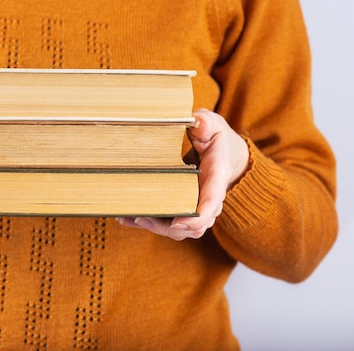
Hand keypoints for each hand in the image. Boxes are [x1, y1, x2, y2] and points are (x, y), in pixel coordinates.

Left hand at [117, 109, 248, 239]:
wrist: (226, 156)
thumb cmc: (217, 140)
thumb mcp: (214, 126)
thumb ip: (206, 124)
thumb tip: (196, 123)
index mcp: (217, 177)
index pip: (211, 201)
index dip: (197, 216)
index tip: (179, 222)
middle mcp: (209, 198)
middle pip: (194, 225)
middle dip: (168, 226)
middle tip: (141, 217)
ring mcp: (197, 206)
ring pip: (180, 229)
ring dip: (155, 227)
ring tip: (129, 217)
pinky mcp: (184, 208)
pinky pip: (170, 224)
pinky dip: (149, 223)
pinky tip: (127, 218)